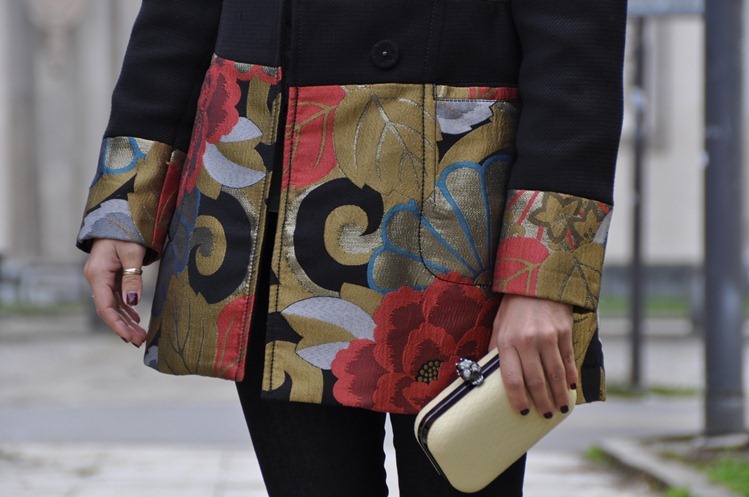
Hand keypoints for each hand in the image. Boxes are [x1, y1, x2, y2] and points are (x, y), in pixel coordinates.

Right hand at [84, 239, 146, 345]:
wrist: (120, 214)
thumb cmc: (126, 230)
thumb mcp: (132, 253)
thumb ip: (132, 278)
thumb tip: (133, 303)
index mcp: (98, 273)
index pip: (104, 306)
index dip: (116, 324)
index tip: (128, 338)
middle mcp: (97, 278)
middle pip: (108, 309)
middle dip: (123, 327)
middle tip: (140, 341)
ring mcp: (102, 277)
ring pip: (113, 304)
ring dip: (126, 320)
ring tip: (140, 335)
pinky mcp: (110, 275)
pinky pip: (116, 296)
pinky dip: (126, 309)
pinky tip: (135, 319)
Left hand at [492, 294, 576, 418]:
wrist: (536, 280)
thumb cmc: (514, 307)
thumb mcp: (498, 325)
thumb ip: (496, 350)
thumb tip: (489, 374)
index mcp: (507, 341)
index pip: (512, 378)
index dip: (518, 398)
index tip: (523, 412)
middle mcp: (527, 341)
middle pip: (536, 380)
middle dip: (541, 401)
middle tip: (545, 414)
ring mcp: (548, 336)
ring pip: (555, 374)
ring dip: (559, 394)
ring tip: (561, 408)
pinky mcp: (563, 331)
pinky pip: (568, 359)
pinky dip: (571, 376)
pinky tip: (571, 387)